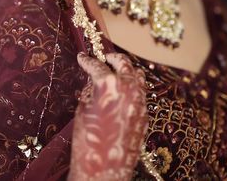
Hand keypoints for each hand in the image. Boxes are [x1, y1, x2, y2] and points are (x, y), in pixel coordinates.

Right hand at [68, 52, 147, 180]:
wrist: (105, 171)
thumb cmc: (88, 141)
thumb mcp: (82, 109)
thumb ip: (90, 89)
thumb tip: (93, 78)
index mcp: (109, 85)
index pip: (97, 66)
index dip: (87, 60)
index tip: (82, 57)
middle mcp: (128, 88)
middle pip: (123, 62)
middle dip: (111, 58)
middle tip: (103, 59)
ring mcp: (139, 99)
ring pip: (137, 74)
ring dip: (125, 70)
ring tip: (114, 72)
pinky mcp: (144, 112)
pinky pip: (140, 91)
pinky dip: (131, 86)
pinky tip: (121, 91)